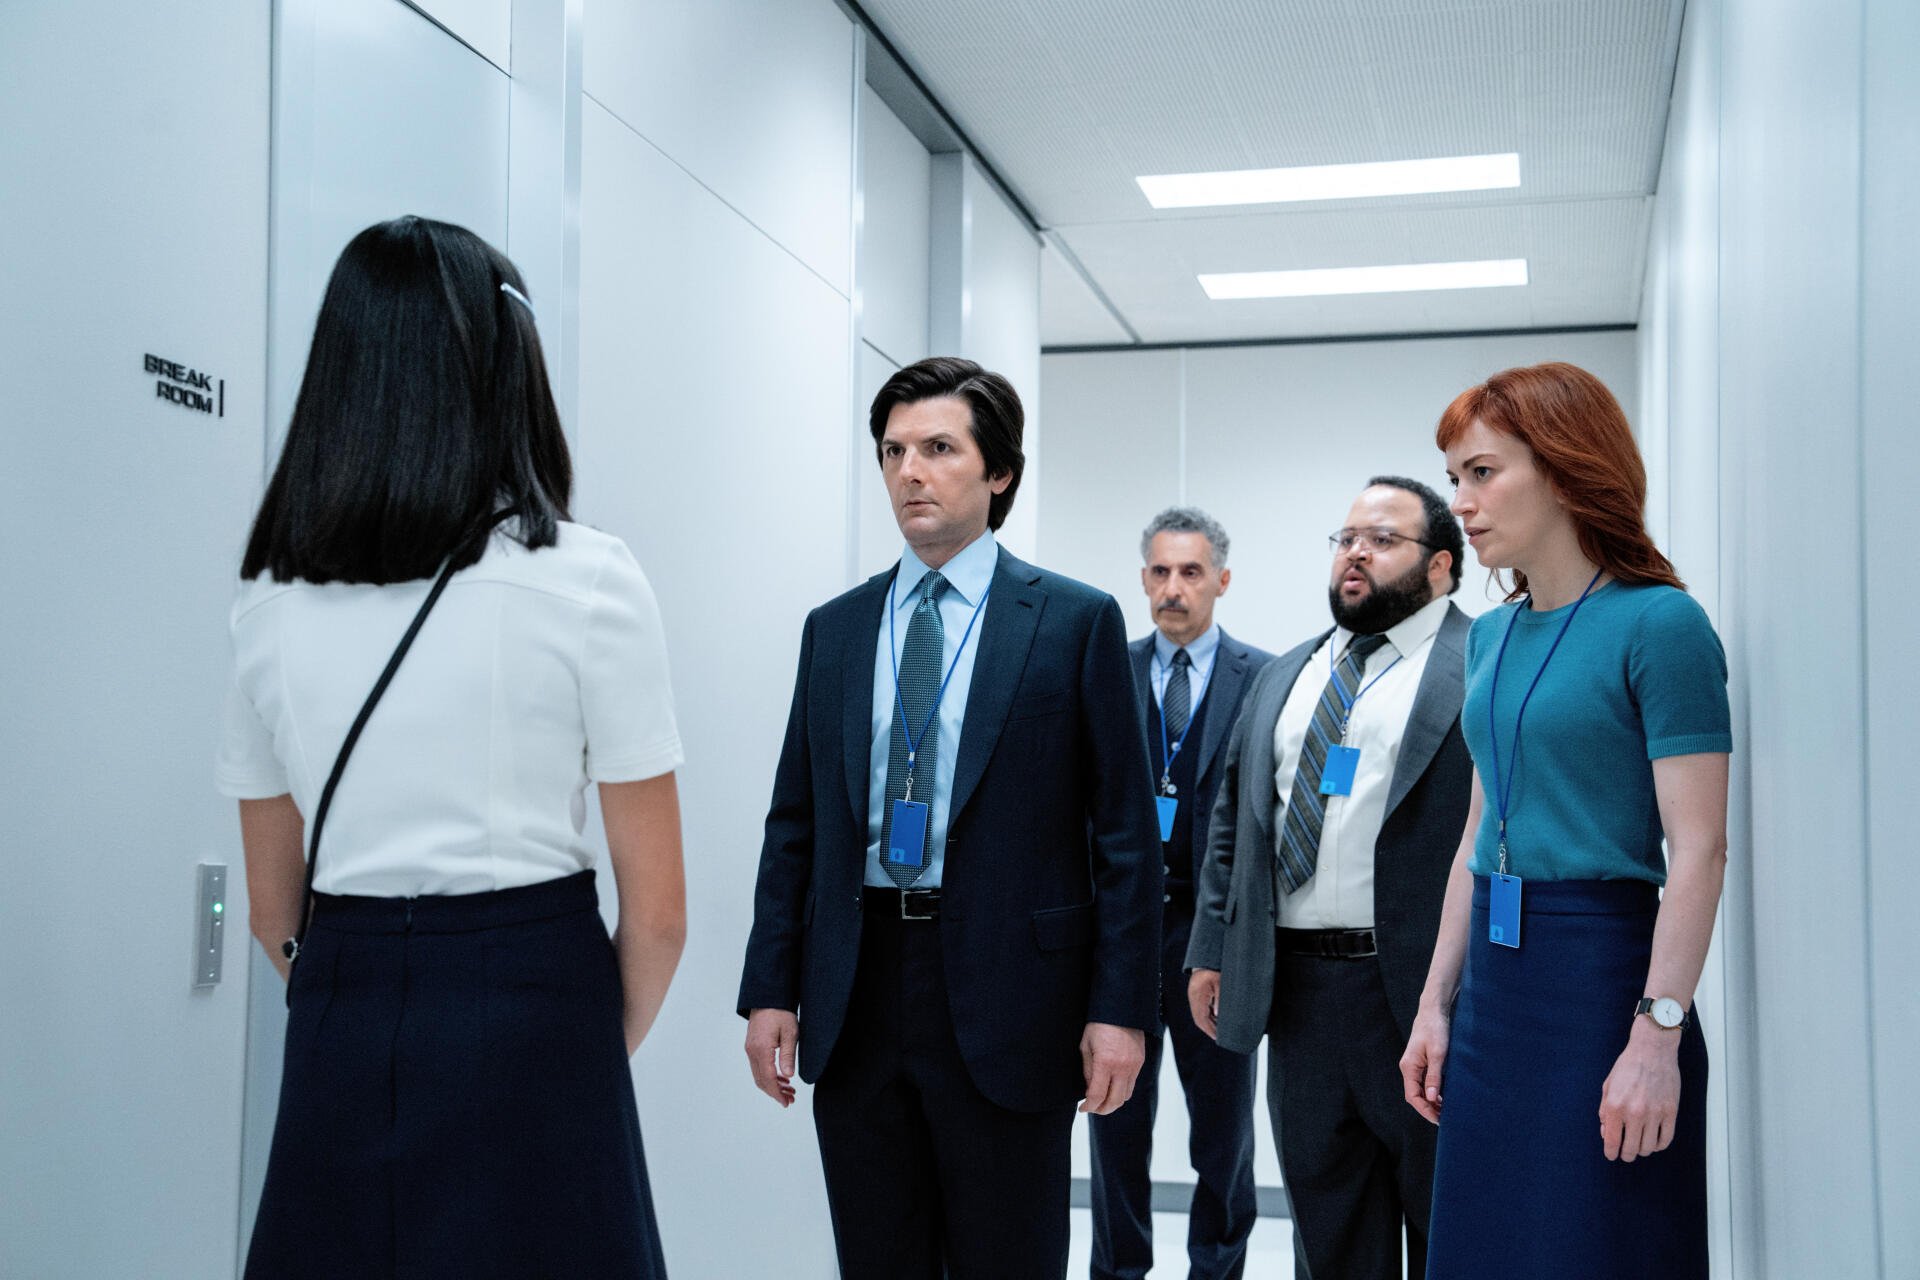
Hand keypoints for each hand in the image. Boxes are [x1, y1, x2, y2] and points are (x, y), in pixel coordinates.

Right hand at [744, 1008, 798, 1107]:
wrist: (768, 997)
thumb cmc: (781, 1012)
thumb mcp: (790, 1033)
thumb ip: (788, 1055)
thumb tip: (788, 1076)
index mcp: (761, 1049)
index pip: (768, 1078)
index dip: (777, 1093)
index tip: (786, 1102)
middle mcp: (752, 1051)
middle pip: (761, 1080)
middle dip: (775, 1093)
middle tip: (790, 1100)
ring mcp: (750, 1049)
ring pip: (759, 1075)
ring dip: (772, 1085)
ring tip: (789, 1091)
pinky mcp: (752, 1046)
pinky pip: (758, 1067)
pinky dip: (769, 1075)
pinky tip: (781, 1078)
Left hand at [1079, 1022, 1145, 1115]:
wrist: (1121, 1008)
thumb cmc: (1098, 1024)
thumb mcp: (1085, 1045)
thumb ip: (1087, 1070)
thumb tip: (1089, 1090)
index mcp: (1105, 1063)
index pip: (1097, 1095)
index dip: (1089, 1106)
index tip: (1083, 1108)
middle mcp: (1122, 1067)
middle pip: (1114, 1101)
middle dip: (1102, 1109)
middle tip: (1093, 1108)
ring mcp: (1134, 1066)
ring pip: (1125, 1096)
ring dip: (1113, 1102)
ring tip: (1102, 1100)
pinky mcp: (1140, 1062)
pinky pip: (1132, 1084)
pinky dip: (1122, 1091)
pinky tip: (1112, 1087)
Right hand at [1188, 970, 1220, 1040]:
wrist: (1204, 962)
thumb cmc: (1213, 972)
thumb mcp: (1220, 984)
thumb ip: (1219, 999)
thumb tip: (1218, 1014)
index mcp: (1198, 995)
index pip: (1202, 1017)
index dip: (1209, 1029)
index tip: (1217, 1036)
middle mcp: (1193, 998)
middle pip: (1198, 1019)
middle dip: (1208, 1029)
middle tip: (1219, 1037)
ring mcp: (1193, 997)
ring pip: (1198, 1016)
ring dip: (1207, 1024)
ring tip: (1219, 1030)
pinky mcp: (1195, 996)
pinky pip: (1199, 1010)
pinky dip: (1206, 1017)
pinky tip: (1215, 1019)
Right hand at [1399, 1002, 1451, 1123]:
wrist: (1433, 1011)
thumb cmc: (1435, 1029)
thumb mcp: (1437, 1054)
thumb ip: (1434, 1076)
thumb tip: (1433, 1098)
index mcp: (1409, 1067)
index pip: (1413, 1096)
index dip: (1425, 1110)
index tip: (1439, 1120)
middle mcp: (1409, 1068)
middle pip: (1415, 1096)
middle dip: (1428, 1109)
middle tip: (1445, 1119)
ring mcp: (1414, 1066)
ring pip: (1420, 1090)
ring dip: (1431, 1102)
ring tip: (1446, 1111)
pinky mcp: (1421, 1063)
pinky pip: (1424, 1083)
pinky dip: (1433, 1093)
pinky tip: (1444, 1097)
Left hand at [1599, 1019, 1681, 1160]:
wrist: (1652, 1050)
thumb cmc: (1628, 1066)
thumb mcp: (1608, 1086)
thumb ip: (1604, 1111)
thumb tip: (1606, 1133)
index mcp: (1614, 1106)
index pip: (1611, 1141)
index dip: (1610, 1153)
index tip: (1612, 1155)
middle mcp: (1634, 1112)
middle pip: (1631, 1149)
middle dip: (1626, 1154)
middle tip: (1625, 1152)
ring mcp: (1654, 1113)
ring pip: (1648, 1147)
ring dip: (1642, 1149)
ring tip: (1639, 1143)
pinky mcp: (1671, 1112)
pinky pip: (1666, 1139)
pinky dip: (1659, 1145)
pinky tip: (1654, 1140)